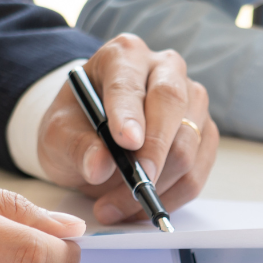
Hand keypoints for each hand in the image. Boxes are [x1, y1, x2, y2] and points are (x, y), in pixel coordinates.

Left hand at [36, 34, 218, 223]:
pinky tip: (139, 207)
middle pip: (172, 105)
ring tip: (116, 207)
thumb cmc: (75, 126)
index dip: (129, 113)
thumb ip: (76, 146)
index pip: (130, 82)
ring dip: (157, 185)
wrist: (90, 135)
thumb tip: (100, 166)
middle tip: (137, 186)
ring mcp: (192, 99)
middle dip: (154, 152)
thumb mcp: (58, 134)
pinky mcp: (204, 132)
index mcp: (125, 55)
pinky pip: (197, 170)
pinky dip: (171, 196)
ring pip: (188, 144)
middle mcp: (165, 68)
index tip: (126, 143)